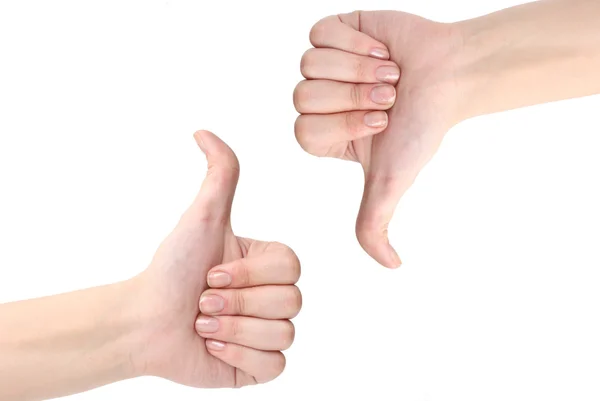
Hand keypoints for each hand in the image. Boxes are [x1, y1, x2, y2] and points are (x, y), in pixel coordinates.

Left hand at [132, 131, 301, 387]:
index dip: (249, 273)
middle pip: (291, 301)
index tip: (212, 272)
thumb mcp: (202, 218)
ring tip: (203, 325)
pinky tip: (213, 348)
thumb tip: (203, 130)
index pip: (291, 266)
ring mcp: (269, 332)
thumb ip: (220, 174)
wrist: (145, 321)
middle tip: (203, 300)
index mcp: (269, 263)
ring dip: (233, 329)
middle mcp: (274, 295)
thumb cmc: (172, 268)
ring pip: (283, 334)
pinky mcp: (260, 366)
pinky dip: (239, 356)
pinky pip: (274, 366)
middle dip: (236, 302)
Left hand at [294, 11, 464, 267]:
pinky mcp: (334, 30)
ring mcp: (323, 65)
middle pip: (302, 96)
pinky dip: (355, 42)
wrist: (449, 76)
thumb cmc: (420, 129)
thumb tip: (391, 266)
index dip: (344, 124)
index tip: (382, 122)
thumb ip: (374, 224)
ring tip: (389, 73)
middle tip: (389, 96)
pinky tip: (381, 51)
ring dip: (358, 69)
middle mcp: (317, 101)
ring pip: (309, 64)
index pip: (303, 130)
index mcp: (322, 135)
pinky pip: (320, 32)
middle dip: (353, 96)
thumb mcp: (391, 182)